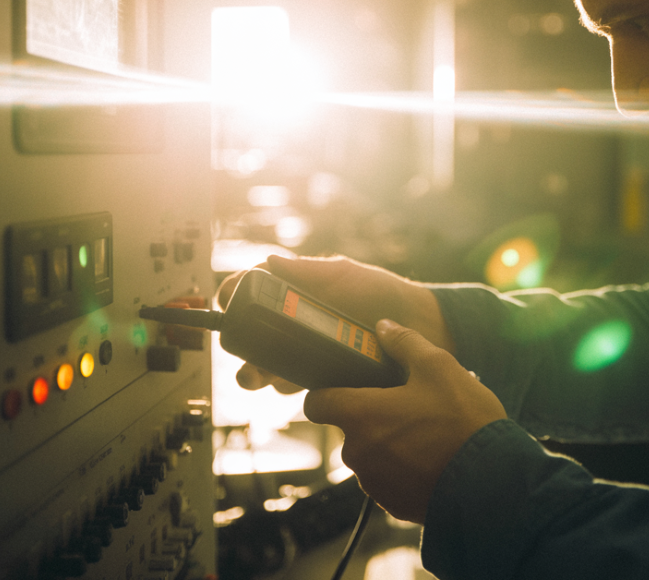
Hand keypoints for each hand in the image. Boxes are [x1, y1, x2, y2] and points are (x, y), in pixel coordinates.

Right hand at [235, 255, 453, 393]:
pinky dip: (289, 386)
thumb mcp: (345, 276)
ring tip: (261, 375)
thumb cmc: (383, 293)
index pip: (253, 296)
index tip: (228, 299)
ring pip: (268, 369)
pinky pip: (298, 388)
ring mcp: (308, 357)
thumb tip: (270, 261)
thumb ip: (308, 272)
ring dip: (257, 373)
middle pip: (251, 340)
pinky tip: (293, 383)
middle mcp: (295, 329)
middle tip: (241, 351)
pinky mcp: (325, 381)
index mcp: (295, 297)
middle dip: (239, 346)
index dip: (234, 296)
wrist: (421, 325)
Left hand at [303, 319, 506, 523]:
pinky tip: (432, 458)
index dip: (326, 392)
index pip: (315, 403)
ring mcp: (373, 483)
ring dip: (389, 443)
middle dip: (372, 416)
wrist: (492, 483)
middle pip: (349, 427)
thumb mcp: (439, 367)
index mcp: (360, 416)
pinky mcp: (391, 504)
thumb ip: (405, 343)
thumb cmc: (463, 422)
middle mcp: (357, 453)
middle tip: (408, 405)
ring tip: (428, 433)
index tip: (346, 386)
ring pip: (370, 454)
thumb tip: (384, 327)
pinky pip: (388, 478)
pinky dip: (403, 468)